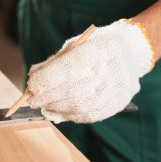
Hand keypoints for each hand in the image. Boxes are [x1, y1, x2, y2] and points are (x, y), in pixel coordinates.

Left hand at [27, 19, 154, 123]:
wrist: (128, 53)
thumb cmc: (92, 49)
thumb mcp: (73, 46)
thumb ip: (53, 62)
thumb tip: (32, 78)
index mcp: (98, 49)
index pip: (69, 67)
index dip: (46, 79)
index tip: (31, 86)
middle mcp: (110, 69)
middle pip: (73, 89)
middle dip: (47, 97)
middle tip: (32, 100)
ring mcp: (116, 89)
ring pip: (80, 105)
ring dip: (56, 108)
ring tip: (44, 106)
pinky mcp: (117, 103)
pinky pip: (89, 115)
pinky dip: (68, 115)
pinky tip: (58, 111)